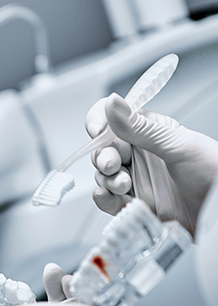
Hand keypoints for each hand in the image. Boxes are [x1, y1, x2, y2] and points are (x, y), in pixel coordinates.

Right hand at [86, 93, 217, 234]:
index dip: (99, 122)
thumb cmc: (212, 171)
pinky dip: (102, 198)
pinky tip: (107, 195)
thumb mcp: (177, 145)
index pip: (112, 119)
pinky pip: (107, 199)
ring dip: (107, 179)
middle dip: (103, 156)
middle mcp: (137, 154)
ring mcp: (134, 179)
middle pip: (102, 149)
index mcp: (147, 131)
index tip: (99, 131)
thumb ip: (140, 128)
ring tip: (124, 184)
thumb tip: (112, 102)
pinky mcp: (132, 203)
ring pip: (103, 175)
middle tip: (113, 164)